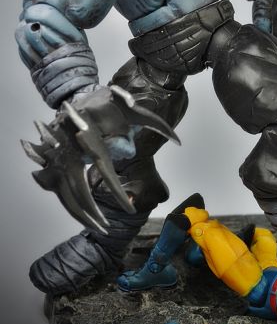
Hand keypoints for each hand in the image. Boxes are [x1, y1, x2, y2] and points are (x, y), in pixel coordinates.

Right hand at [21, 86, 178, 231]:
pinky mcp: (50, 161)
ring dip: (80, 214)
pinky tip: (83, 216)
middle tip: (107, 229)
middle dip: (91, 214)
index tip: (128, 206)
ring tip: (98, 228)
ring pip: (64, 193)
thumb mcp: (133, 108)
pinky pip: (58, 189)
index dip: (116, 191)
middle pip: (77, 190)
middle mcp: (71, 148)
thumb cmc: (106, 102)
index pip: (104, 169)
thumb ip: (156, 124)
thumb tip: (178, 142)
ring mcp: (56, 155)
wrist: (75, 94)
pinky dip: (70, 204)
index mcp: (92, 136)